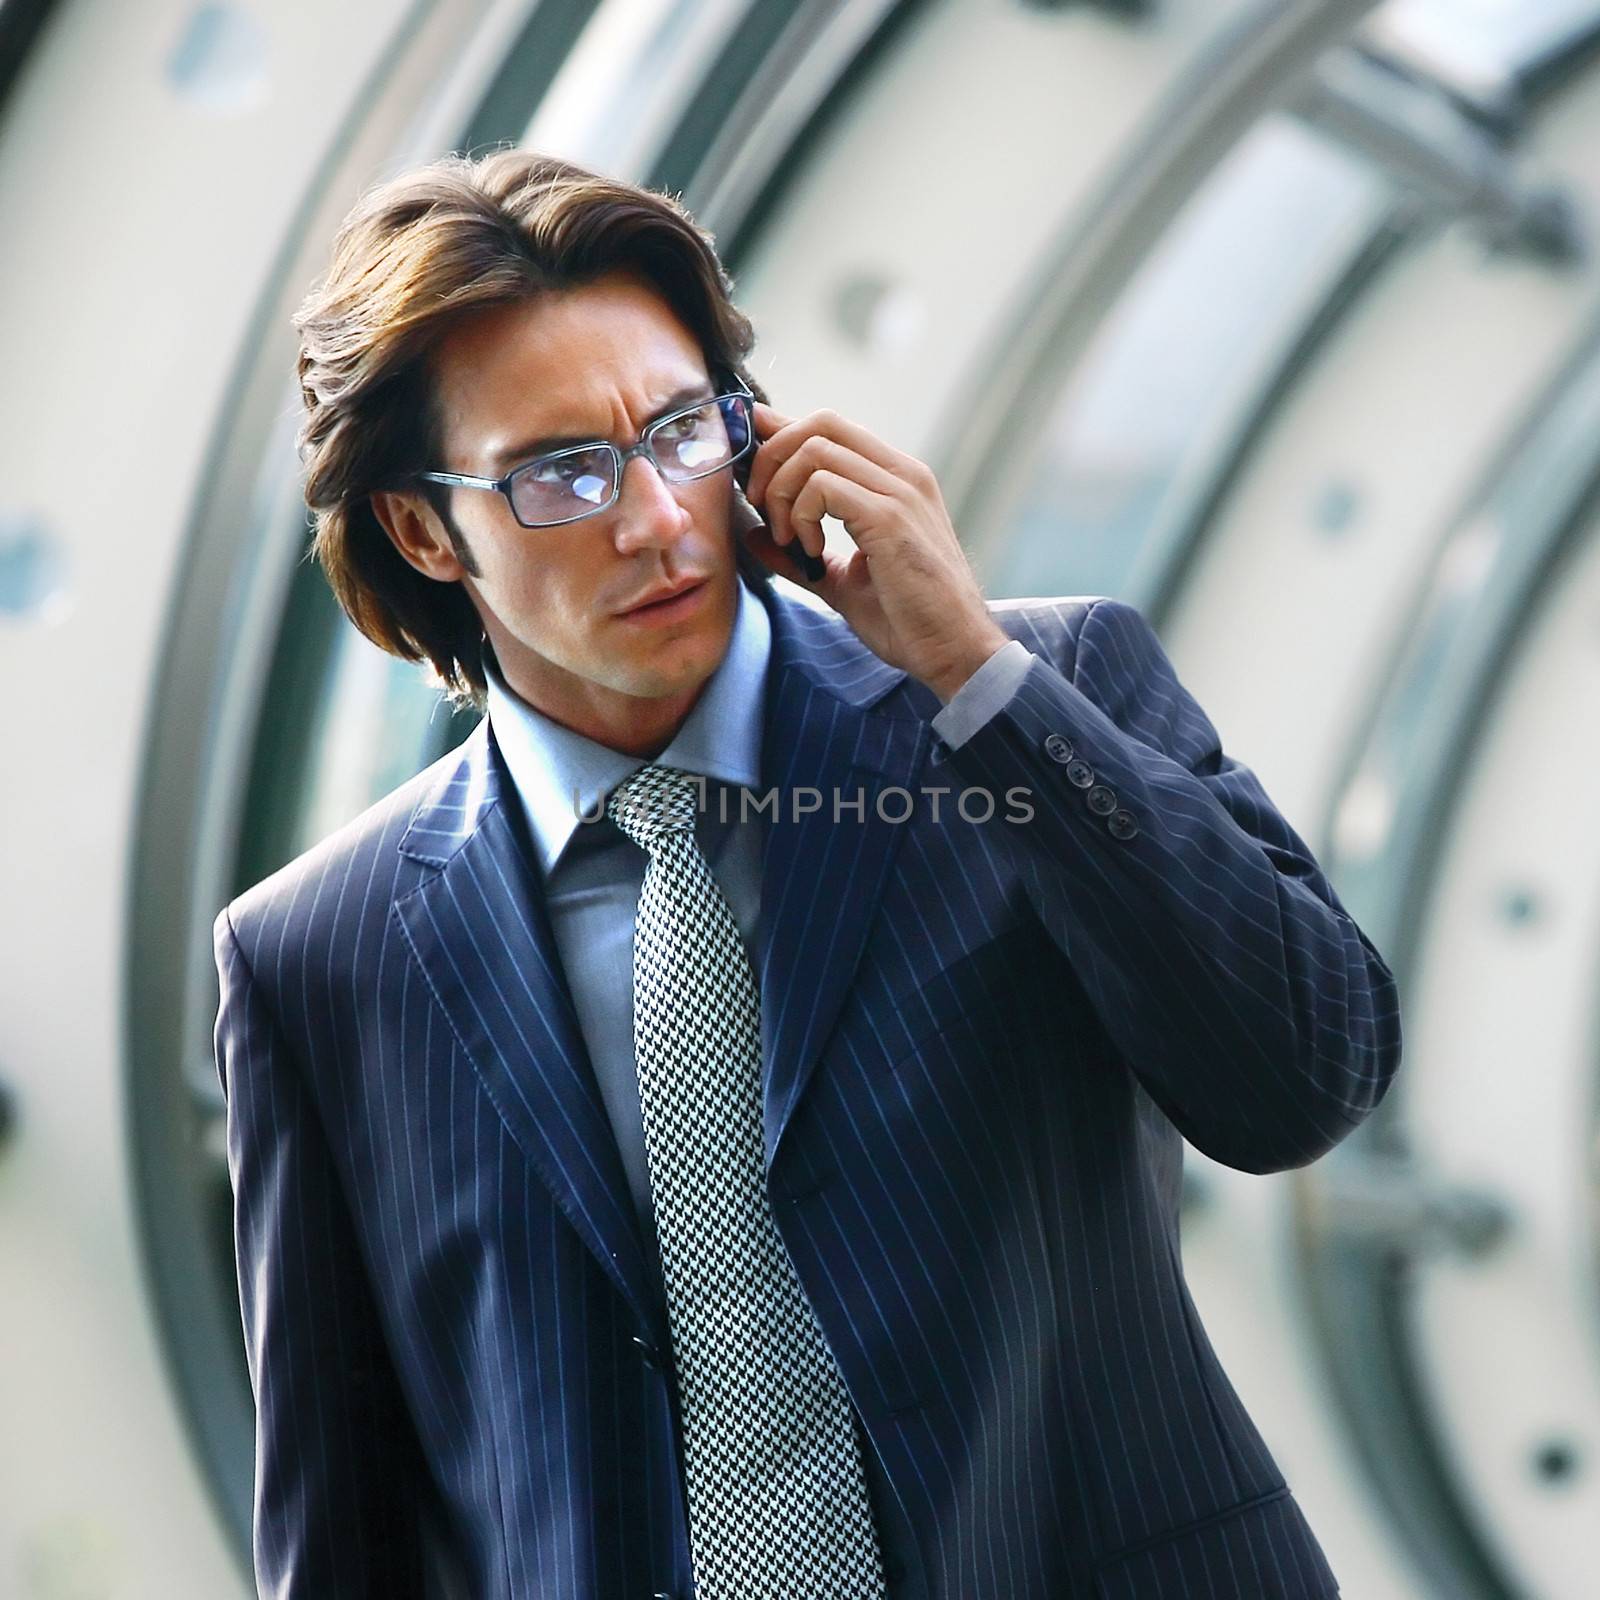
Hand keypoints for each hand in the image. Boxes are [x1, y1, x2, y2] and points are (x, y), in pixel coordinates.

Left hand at [740, 401, 1009, 701]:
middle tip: (760, 506)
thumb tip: (755, 535)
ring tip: (790, 539)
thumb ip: (799, 555)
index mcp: (896, 481)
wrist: (954, 651)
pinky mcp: (889, 517)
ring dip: (782, 491)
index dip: (782, 432)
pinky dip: (800, 515)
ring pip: (814, 450)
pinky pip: (822, 487)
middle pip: (819, 422)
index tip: (751, 460)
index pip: (831, 428)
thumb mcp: (841, 582)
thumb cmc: (909, 620)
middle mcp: (902, 474)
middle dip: (772, 456)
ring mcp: (899, 492)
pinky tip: (809, 551)